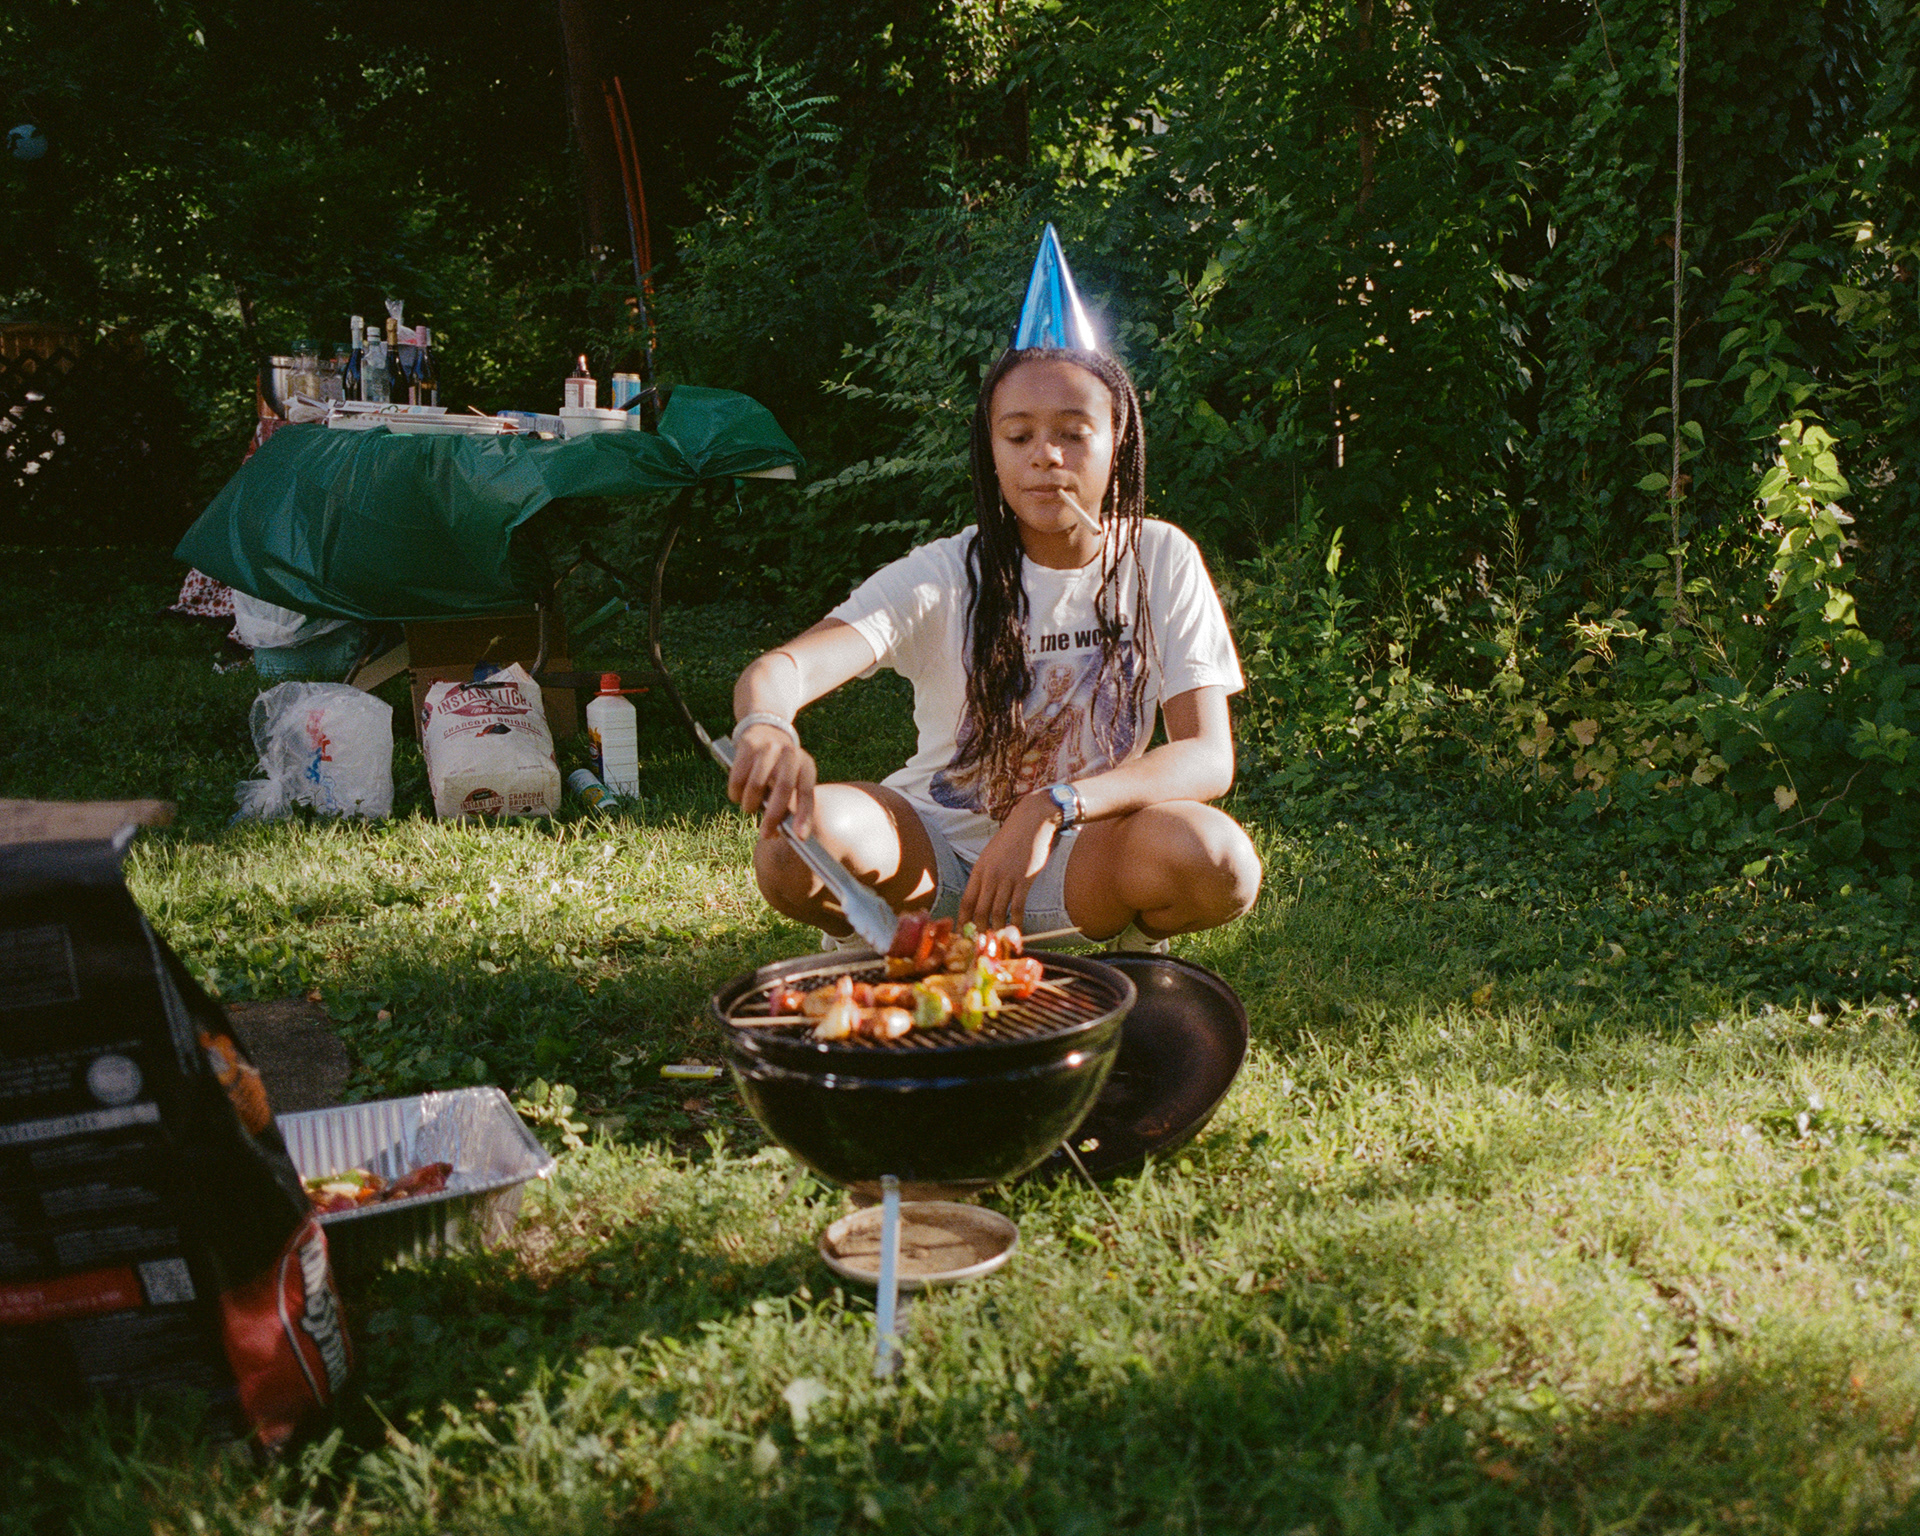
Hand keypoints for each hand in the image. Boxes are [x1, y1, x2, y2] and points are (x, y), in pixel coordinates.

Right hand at [727, 721, 817, 838]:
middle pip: (783, 789)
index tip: (799, 837)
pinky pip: (737, 778)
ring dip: (750, 805)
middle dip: (773, 816)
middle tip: (765, 834)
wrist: (765, 728)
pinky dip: (736, 793)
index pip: (807, 793)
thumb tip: (774, 834)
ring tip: (749, 809)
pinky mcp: (747, 745)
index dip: (804, 816)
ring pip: (756, 786)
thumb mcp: (790, 779)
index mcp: (806, 765)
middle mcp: (790, 753)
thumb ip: (786, 804)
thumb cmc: (778, 766)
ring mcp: (769, 747)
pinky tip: (737, 795)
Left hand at [958, 793, 1056, 929]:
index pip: (966, 900)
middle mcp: (990, 876)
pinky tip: (1016, 930)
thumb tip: (980, 894)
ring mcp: (1007, 879)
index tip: (962, 932)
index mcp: (979, 869)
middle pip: (979, 909)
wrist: (1031, 824)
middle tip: (980, 943)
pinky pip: (1017, 907)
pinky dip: (1015, 921)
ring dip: (996, 929)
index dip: (963, 919)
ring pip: (997, 911)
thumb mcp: (990, 854)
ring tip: (996, 941)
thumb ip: (984, 874)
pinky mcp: (1024, 881)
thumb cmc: (1010, 839)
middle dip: (978, 929)